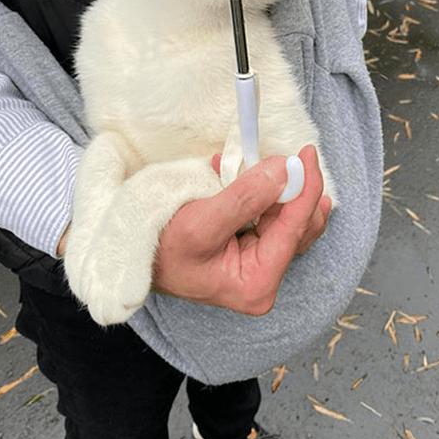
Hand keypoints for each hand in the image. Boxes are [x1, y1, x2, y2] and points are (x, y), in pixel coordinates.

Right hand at [151, 145, 330, 314]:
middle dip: (293, 189)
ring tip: (259, 164)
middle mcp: (262, 279)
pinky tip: (246, 177)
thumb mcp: (200, 221)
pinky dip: (261, 195)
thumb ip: (245, 197)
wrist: (134, 259)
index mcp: (257, 283)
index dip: (304, 189)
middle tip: (289, 156)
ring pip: (285, 222)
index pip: (294, 230)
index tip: (304, 155)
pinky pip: (266, 219)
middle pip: (298, 227)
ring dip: (276, 190)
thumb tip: (284, 171)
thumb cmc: (160, 250)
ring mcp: (256, 267)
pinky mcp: (246, 253)